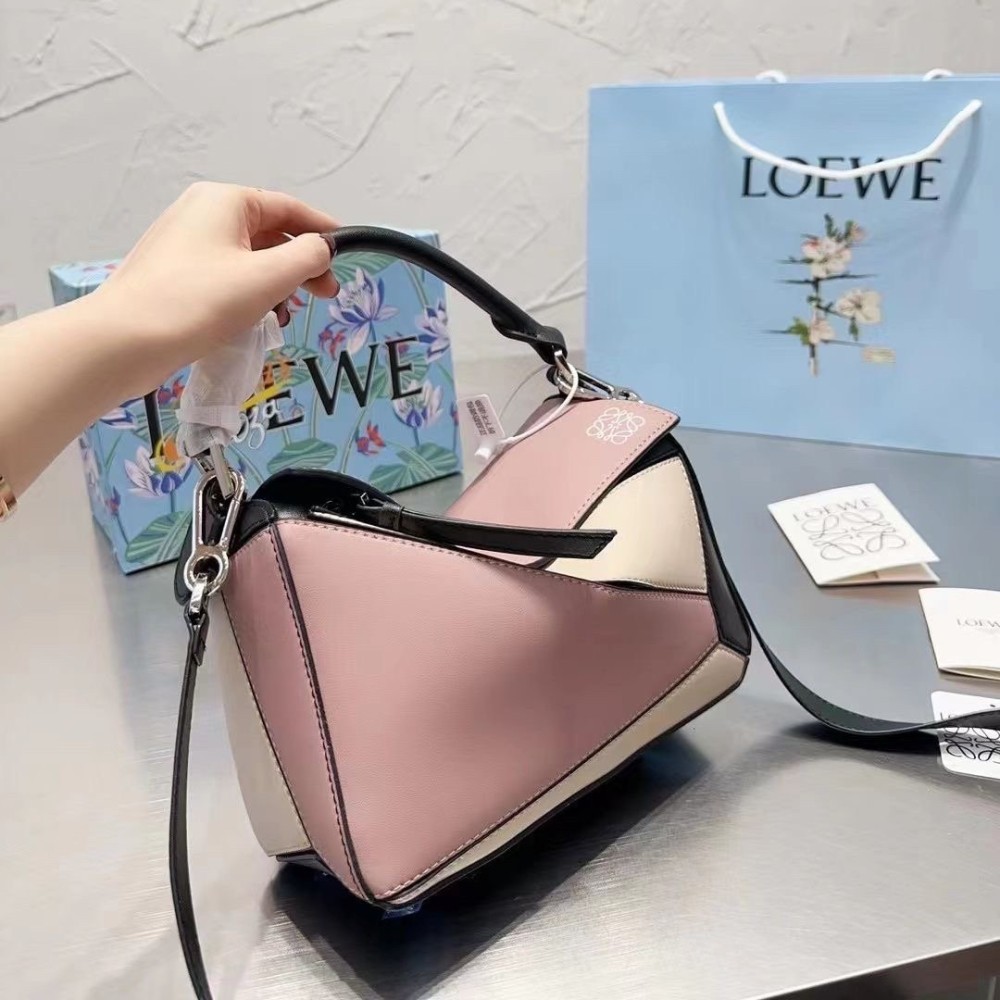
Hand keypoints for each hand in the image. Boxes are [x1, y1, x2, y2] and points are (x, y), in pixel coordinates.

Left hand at [94, 182, 338, 386]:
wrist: (126, 340)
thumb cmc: (200, 301)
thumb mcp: (268, 277)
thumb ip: (307, 257)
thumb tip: (321, 249)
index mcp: (225, 200)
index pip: (288, 207)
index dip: (322, 231)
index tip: (346, 255)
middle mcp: (202, 213)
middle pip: (268, 232)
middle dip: (301, 264)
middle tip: (325, 295)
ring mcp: (183, 244)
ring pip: (247, 258)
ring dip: (276, 283)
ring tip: (286, 314)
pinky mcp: (173, 275)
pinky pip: (225, 276)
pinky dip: (249, 293)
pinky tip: (255, 320)